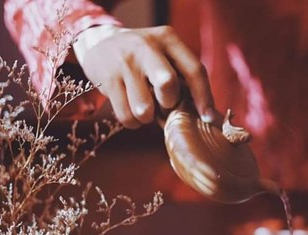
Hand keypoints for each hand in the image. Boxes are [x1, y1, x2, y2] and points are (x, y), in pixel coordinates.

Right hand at [74, 25, 214, 128]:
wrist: (100, 44)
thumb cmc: (144, 59)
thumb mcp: (164, 55)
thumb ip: (183, 78)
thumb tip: (207, 116)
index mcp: (168, 39)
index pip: (194, 70)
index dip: (204, 97)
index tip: (207, 117)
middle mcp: (146, 47)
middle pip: (167, 85)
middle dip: (168, 103)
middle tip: (163, 103)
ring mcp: (124, 62)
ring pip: (144, 109)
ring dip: (147, 117)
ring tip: (143, 105)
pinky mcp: (107, 78)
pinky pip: (126, 116)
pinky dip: (132, 121)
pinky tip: (130, 107)